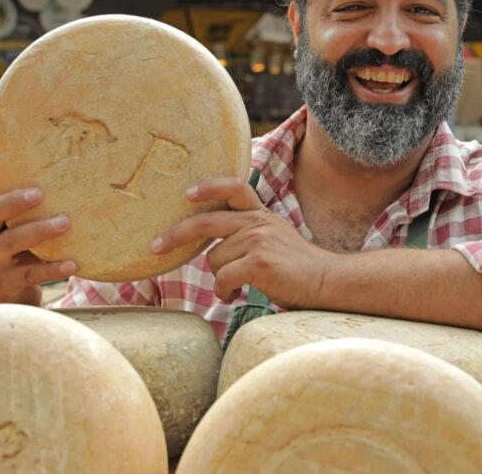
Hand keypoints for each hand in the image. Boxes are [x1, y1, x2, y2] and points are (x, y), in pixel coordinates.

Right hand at [0, 148, 77, 304]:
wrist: (12, 302)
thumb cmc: (22, 257)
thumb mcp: (17, 233)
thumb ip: (26, 213)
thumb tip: (58, 179)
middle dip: (13, 202)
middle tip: (40, 193)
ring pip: (11, 242)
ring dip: (39, 231)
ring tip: (65, 222)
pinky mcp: (7, 283)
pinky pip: (31, 273)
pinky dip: (53, 268)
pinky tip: (74, 264)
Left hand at [151, 177, 333, 308]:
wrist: (326, 282)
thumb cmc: (296, 268)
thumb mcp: (274, 238)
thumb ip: (248, 233)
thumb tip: (211, 248)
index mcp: (261, 214)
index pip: (234, 187)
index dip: (208, 187)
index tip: (186, 194)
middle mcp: (258, 223)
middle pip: (206, 222)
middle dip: (175, 235)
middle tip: (155, 246)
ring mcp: (259, 241)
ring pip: (214, 260)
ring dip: (220, 279)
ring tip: (236, 287)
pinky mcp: (259, 263)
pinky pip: (222, 279)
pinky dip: (224, 292)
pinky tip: (236, 295)